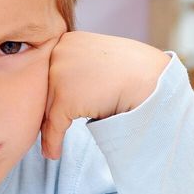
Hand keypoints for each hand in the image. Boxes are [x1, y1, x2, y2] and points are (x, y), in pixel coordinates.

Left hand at [41, 31, 169, 159]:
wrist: (151, 79)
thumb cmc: (132, 70)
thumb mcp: (98, 59)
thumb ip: (78, 67)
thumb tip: (61, 89)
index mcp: (66, 39)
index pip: (47, 70)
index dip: (49, 91)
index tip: (48, 107)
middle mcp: (59, 52)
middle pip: (42, 89)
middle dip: (47, 109)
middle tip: (48, 126)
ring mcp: (59, 74)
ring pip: (46, 108)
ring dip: (49, 126)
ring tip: (51, 141)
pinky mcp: (64, 98)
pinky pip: (53, 126)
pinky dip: (52, 142)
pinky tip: (54, 153)